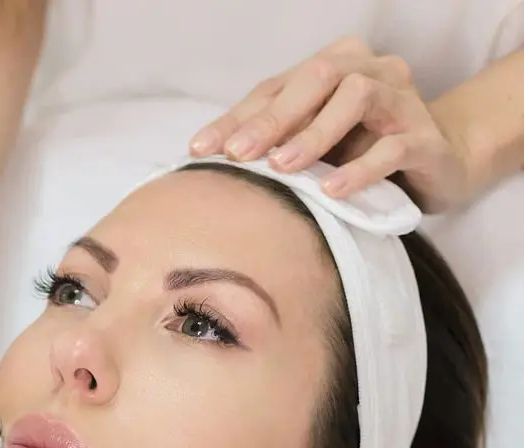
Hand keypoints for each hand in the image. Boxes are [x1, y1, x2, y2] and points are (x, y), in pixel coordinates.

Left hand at [188, 37, 471, 211]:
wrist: (438, 164)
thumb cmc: (360, 150)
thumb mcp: (311, 143)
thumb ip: (273, 141)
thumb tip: (209, 160)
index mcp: (335, 65)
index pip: (276, 86)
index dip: (237, 117)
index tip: (200, 150)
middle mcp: (370, 71)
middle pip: (317, 77)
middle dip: (272, 118)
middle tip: (239, 154)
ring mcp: (403, 100)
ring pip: (357, 97)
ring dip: (314, 133)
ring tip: (283, 167)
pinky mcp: (426, 138)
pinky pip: (393, 147)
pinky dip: (359, 168)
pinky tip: (332, 189)